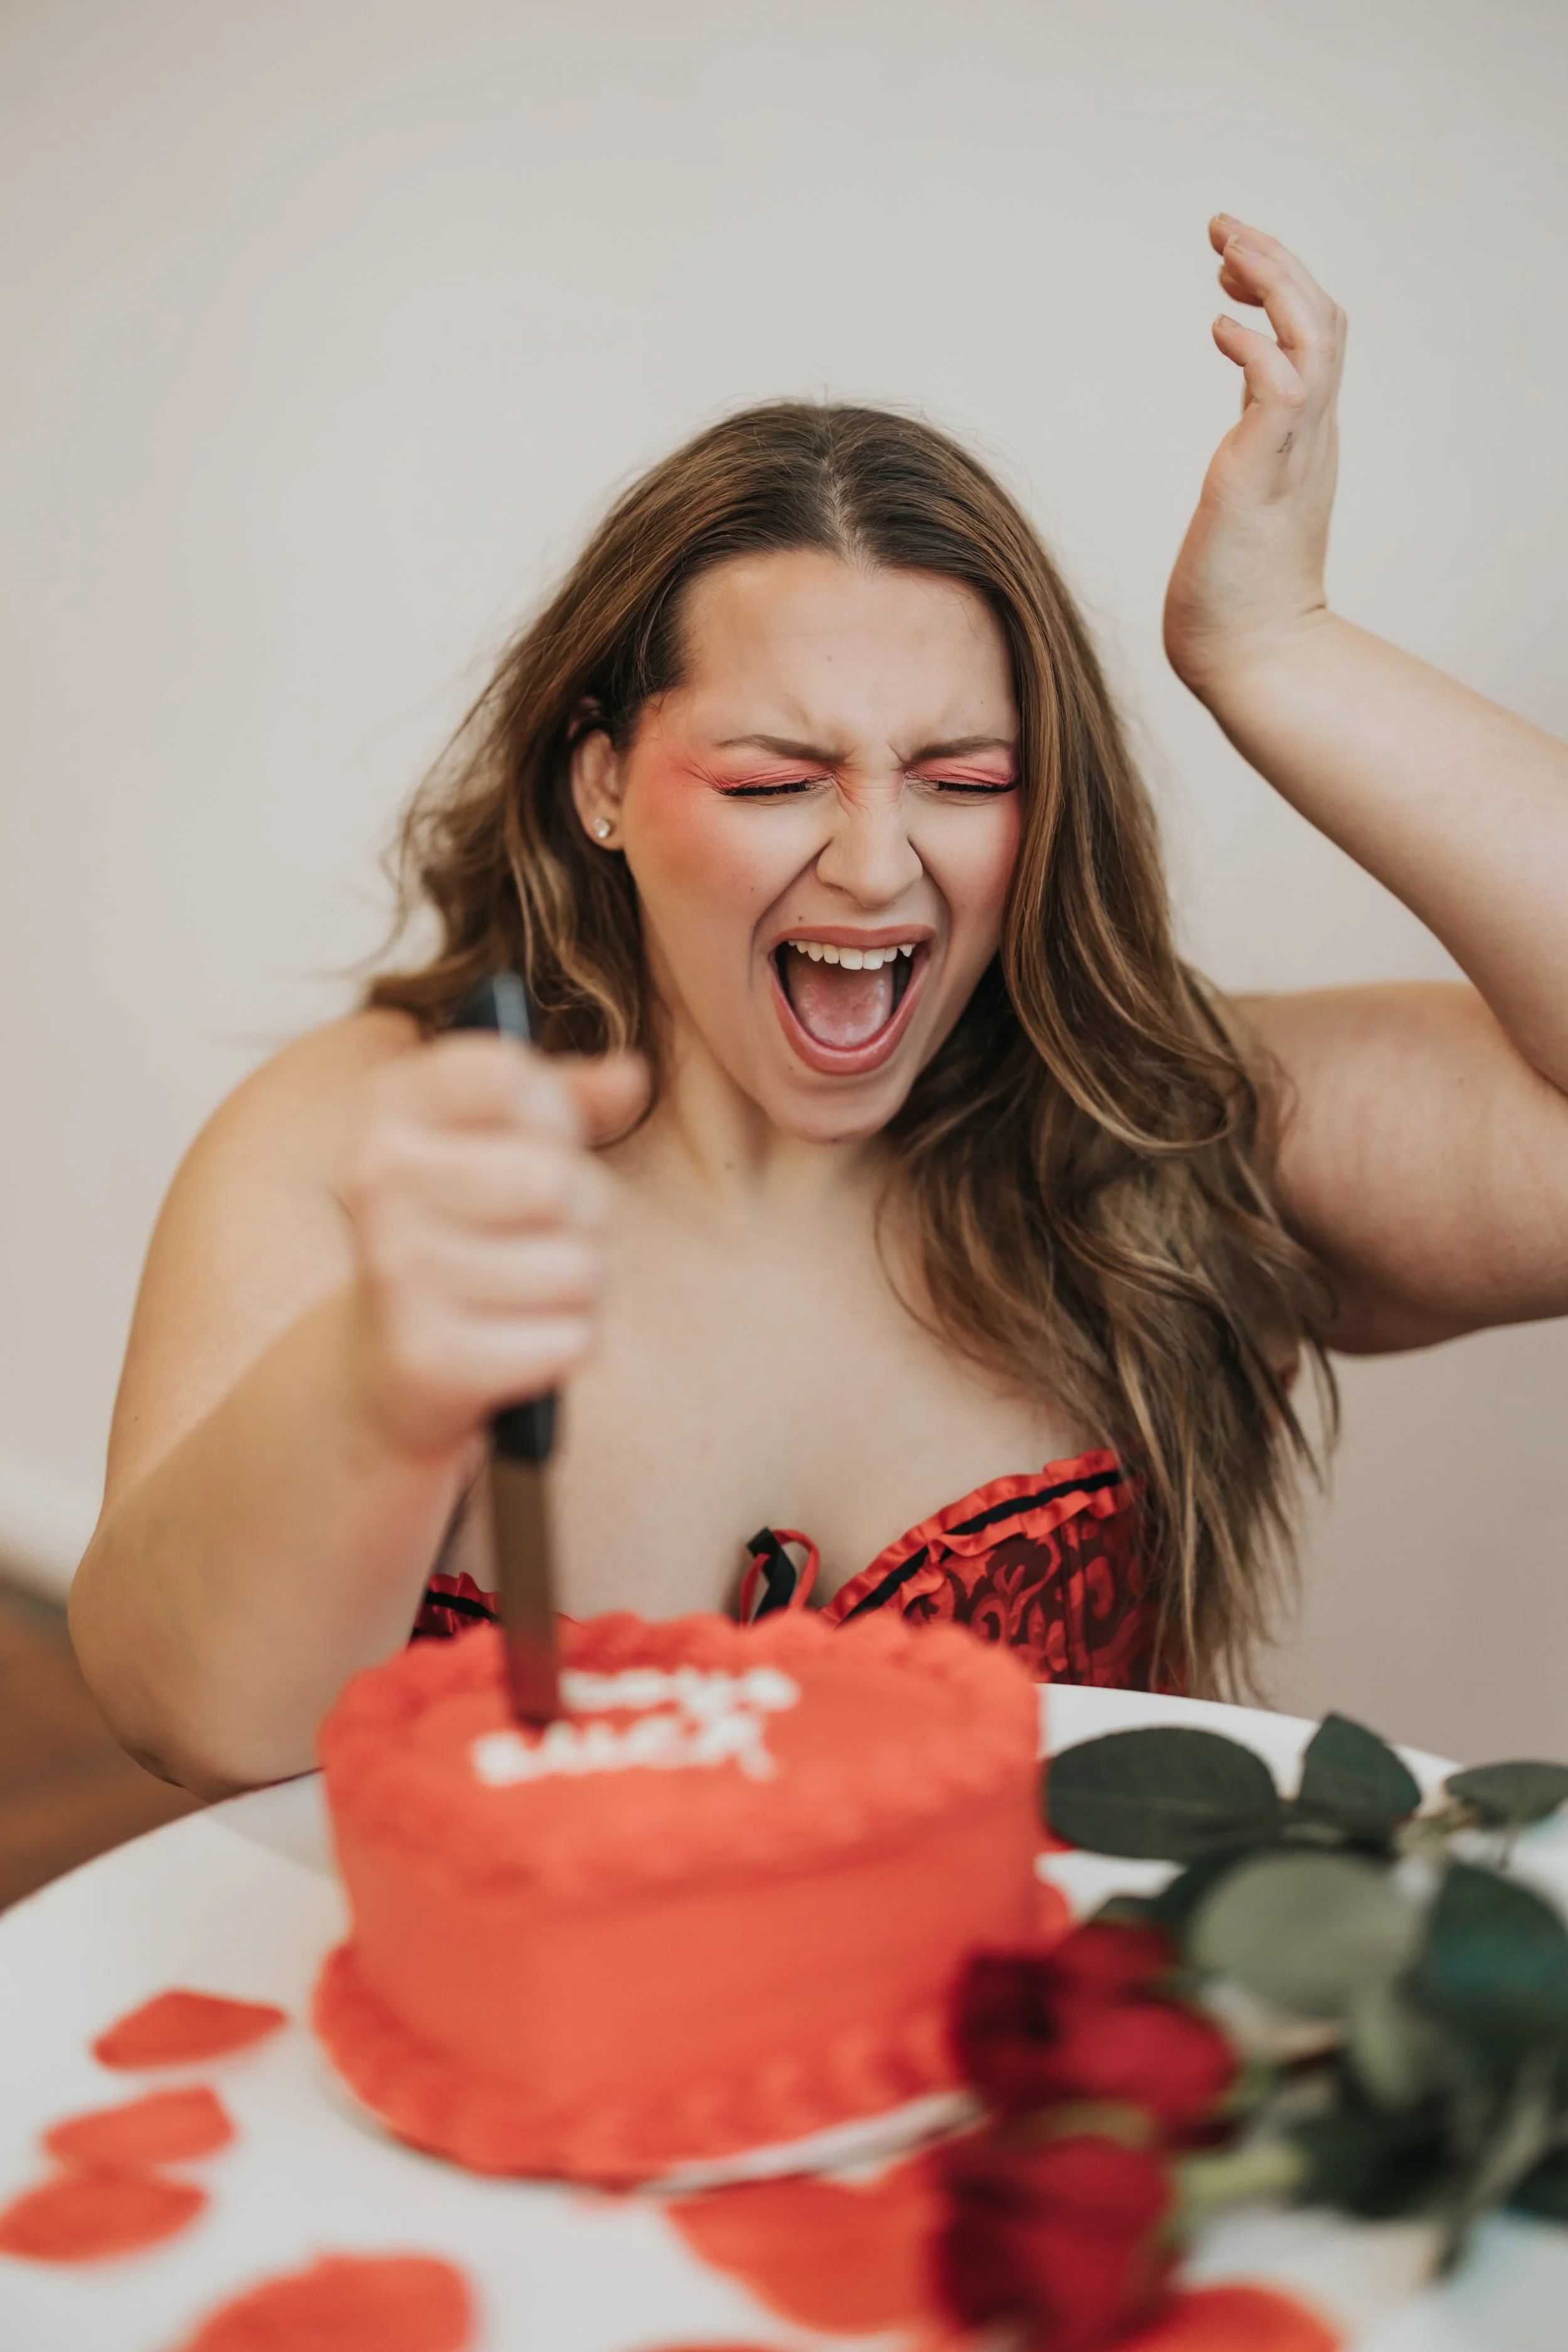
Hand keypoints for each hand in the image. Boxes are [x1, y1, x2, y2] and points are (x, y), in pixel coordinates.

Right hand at [337, 1033, 647, 1456]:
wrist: (382, 1353)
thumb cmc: (464, 1223)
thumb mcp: (497, 1139)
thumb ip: (567, 1098)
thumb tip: (632, 1076)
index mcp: (389, 1106)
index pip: (511, 1079)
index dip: (555, 1114)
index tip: (538, 1141)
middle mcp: (380, 1181)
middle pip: (555, 1180)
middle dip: (585, 1209)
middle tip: (550, 1229)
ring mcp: (399, 1270)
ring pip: (578, 1267)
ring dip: (584, 1283)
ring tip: (537, 1286)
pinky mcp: (430, 1357)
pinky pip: (572, 1339)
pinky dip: (571, 1343)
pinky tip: (527, 1338)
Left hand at [1163, 217, 1345, 700]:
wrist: (1252, 658)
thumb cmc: (1236, 598)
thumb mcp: (1246, 504)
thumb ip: (1250, 463)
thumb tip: (1238, 460)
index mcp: (1305, 439)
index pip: (1315, 337)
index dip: (1281, 287)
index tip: (1231, 264)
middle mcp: (1311, 436)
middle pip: (1322, 317)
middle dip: (1277, 262)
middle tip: (1224, 229)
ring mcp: (1293, 453)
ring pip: (1312, 336)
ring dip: (1272, 282)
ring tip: (1226, 250)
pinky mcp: (1263, 475)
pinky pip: (1281, 388)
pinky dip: (1254, 347)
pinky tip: (1219, 327)